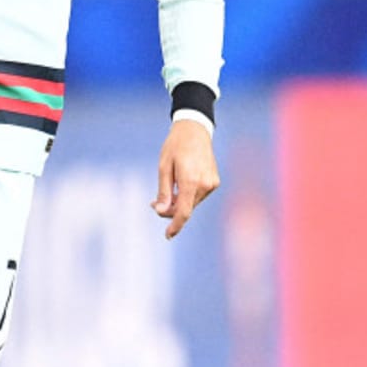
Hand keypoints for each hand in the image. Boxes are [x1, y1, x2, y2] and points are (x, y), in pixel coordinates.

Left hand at [152, 118, 219, 239]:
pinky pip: (198, 195)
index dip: (175, 225)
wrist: (195, 130)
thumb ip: (163, 191)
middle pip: (186, 208)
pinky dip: (187, 195)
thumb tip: (161, 211)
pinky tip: (179, 185)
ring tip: (166, 190)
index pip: (184, 211)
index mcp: (191, 180)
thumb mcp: (163, 167)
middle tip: (152, 204)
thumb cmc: (175, 146)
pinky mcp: (214, 181)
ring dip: (179, 202)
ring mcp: (212, 183)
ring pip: (192, 203)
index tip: (167, 235)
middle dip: (170, 210)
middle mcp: (205, 184)